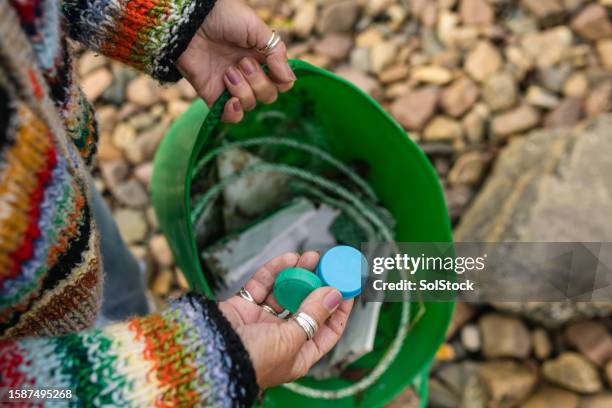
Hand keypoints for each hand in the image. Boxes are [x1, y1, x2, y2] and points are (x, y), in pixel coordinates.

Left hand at [176, 0, 295, 122]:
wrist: (190, 20)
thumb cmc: (224, 16)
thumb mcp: (257, 29)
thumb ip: (277, 53)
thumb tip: (290, 81)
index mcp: (262, 58)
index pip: (281, 83)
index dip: (280, 81)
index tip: (272, 67)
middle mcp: (248, 74)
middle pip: (268, 96)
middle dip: (259, 82)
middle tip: (242, 62)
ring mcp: (230, 86)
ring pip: (250, 105)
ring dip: (242, 90)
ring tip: (228, 71)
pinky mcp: (212, 95)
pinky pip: (230, 117)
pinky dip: (233, 113)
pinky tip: (230, 100)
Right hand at [218, 252, 353, 388]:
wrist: (209, 355)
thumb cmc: (253, 360)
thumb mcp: (292, 339)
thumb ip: (313, 315)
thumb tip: (334, 295)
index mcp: (297, 355)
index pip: (326, 331)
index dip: (338, 310)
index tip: (348, 288)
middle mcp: (280, 338)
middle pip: (305, 307)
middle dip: (318, 286)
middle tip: (329, 266)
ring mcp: (261, 322)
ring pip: (285, 293)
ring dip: (299, 274)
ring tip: (312, 256)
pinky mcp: (243, 307)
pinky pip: (262, 285)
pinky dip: (275, 271)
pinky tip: (289, 259)